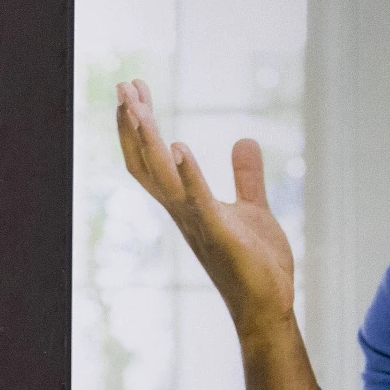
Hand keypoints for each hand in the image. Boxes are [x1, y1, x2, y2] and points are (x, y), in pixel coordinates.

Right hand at [115, 80, 295, 327]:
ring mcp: (195, 220)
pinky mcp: (219, 231)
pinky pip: (197, 198)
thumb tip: (243, 139)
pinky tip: (179, 146)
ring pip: (161, 174)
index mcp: (185, 203)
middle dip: (134, 123)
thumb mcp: (252, 208)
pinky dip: (188, 173)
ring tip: (138, 106)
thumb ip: (245, 175)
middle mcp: (180, 210)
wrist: (265, 304)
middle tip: (124, 85)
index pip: (151, 159)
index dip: (139, 127)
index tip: (133, 92)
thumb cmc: (256, 263)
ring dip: (148, 139)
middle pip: (146, 159)